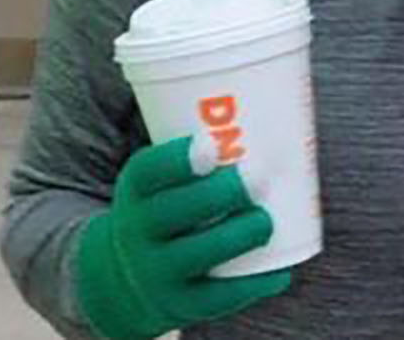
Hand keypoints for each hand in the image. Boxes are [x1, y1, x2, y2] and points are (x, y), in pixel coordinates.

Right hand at [75, 137, 291, 339]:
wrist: (124, 275)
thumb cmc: (162, 206)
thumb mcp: (157, 179)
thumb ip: (197, 151)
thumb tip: (272, 99)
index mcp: (134, 189)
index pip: (146, 171)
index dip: (176, 159)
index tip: (211, 143)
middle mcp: (138, 230)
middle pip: (175, 211)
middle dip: (218, 194)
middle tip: (256, 179)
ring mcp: (157, 270)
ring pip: (199, 253)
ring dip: (237, 235)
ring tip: (266, 220)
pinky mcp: (181, 304)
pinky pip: (218, 297)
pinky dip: (252, 283)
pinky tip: (279, 269)